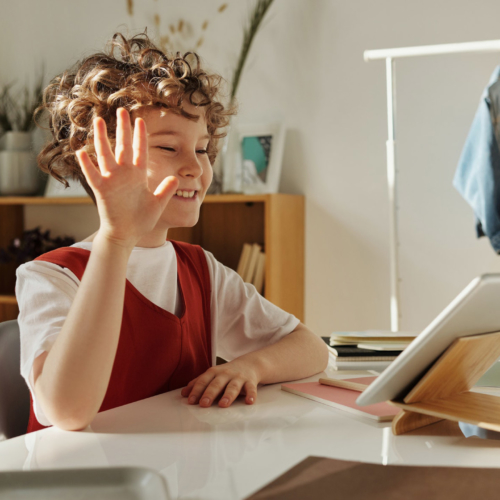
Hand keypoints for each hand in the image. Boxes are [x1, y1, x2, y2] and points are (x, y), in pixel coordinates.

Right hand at [76, 108, 178, 248]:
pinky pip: (93, 175)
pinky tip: (81, 152)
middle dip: (123, 129)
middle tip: (121, 111)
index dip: (140, 136)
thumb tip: (175, 178)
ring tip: (99, 121)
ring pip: (106, 155)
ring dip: (102, 138)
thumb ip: (165, 190)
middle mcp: (124, 174)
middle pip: (123, 146)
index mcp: (138, 175)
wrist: (127, 234)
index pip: (140, 150)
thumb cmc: (141, 219)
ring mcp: (112, 181)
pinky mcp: (102, 190)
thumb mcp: (158, 203)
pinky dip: (87, 165)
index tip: (140, 120)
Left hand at [181, 359, 259, 407]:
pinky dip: (251, 395)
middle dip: (210, 393)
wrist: (249, 364)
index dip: (197, 390)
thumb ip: (198, 383)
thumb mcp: (212, 375)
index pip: (203, 381)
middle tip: (204, 404)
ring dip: (228, 395)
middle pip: (217, 384)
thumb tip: (183, 394)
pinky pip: (251, 388)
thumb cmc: (227, 373)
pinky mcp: (250, 382)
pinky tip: (249, 402)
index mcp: (214, 372)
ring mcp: (238, 378)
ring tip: (223, 404)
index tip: (191, 401)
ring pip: (233, 386)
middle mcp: (226, 374)